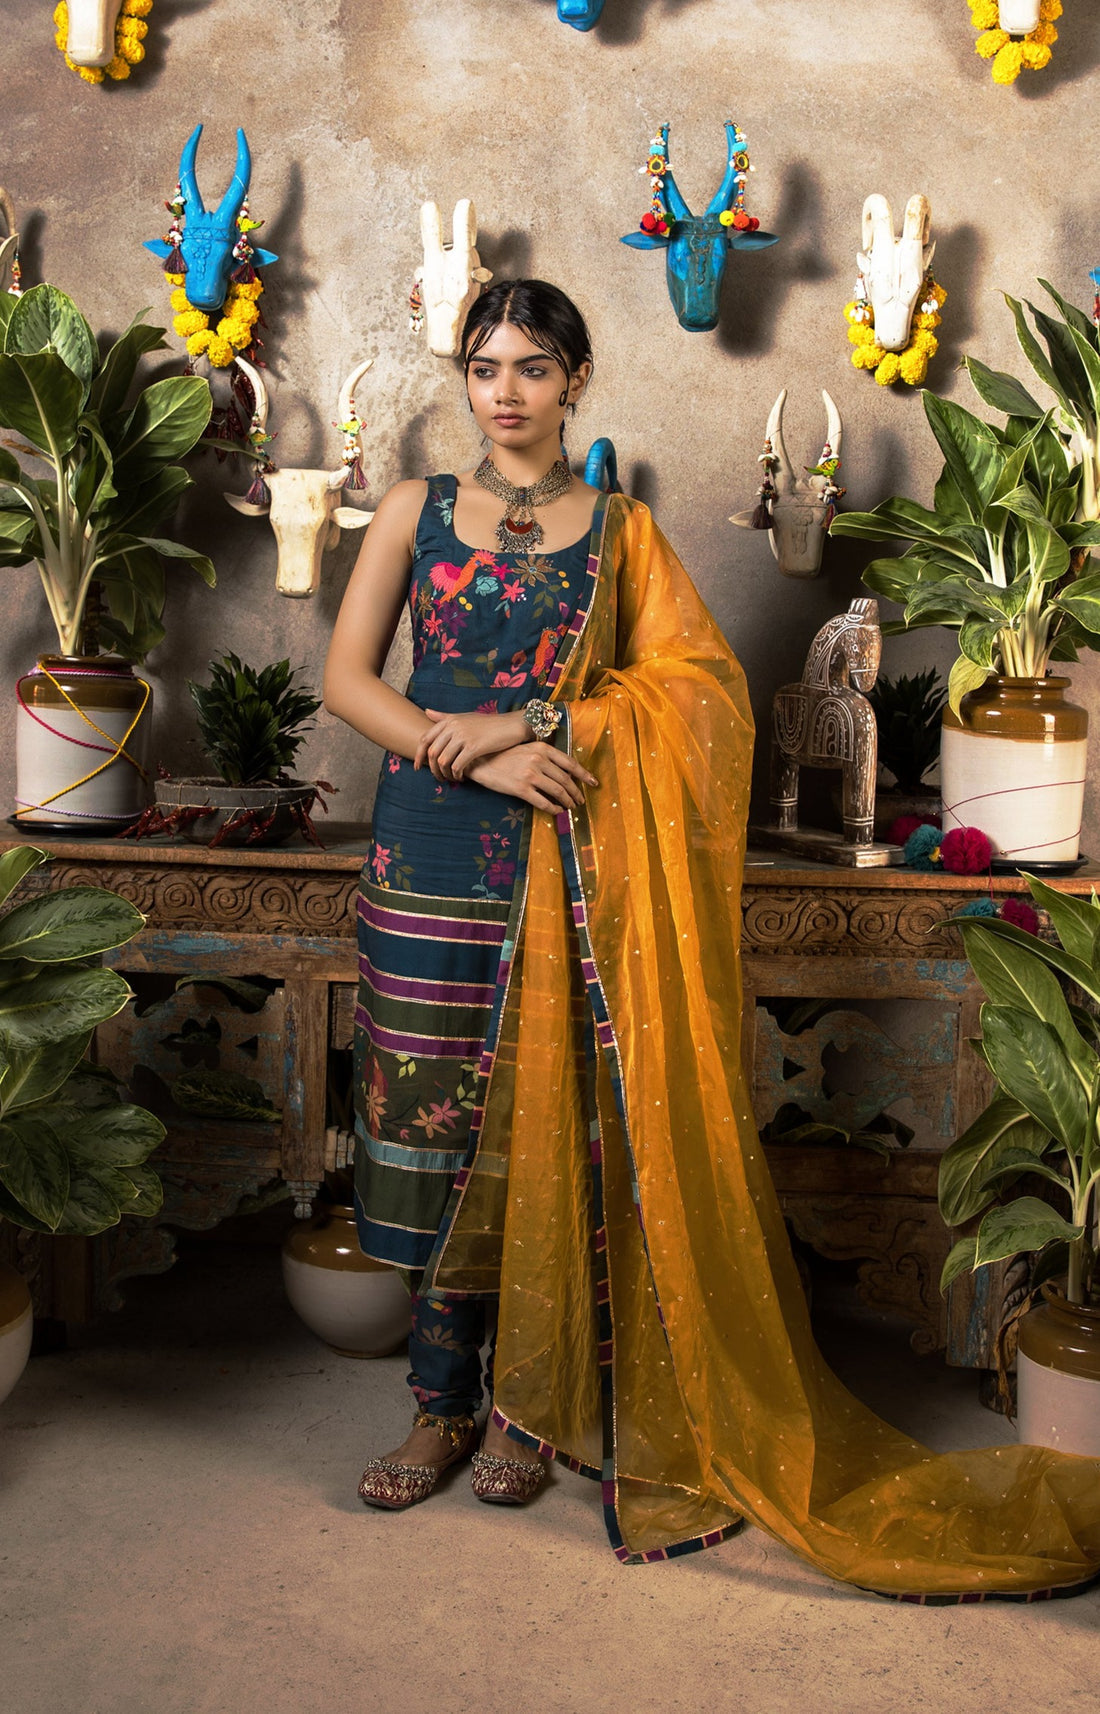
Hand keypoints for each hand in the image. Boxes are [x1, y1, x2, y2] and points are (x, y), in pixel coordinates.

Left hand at [415, 708, 528, 779]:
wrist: (511, 725)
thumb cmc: (488, 723)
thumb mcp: (465, 717)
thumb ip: (445, 717)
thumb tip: (426, 711)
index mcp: (449, 720)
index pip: (425, 739)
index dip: (418, 755)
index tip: (418, 766)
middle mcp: (453, 727)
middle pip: (432, 752)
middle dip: (431, 769)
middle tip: (437, 778)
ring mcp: (463, 737)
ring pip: (443, 761)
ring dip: (444, 774)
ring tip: (450, 779)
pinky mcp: (474, 747)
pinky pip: (457, 765)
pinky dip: (456, 775)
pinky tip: (462, 777)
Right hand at [466, 743, 597, 813]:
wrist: (481, 761)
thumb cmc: (504, 755)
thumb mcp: (526, 749)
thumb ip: (544, 756)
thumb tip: (564, 772)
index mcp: (542, 748)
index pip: (570, 763)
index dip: (584, 775)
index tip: (594, 783)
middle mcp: (538, 760)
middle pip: (566, 780)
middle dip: (576, 792)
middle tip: (581, 800)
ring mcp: (530, 775)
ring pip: (557, 792)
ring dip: (567, 801)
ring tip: (571, 807)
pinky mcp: (521, 789)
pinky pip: (543, 802)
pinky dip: (553, 809)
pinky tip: (557, 812)